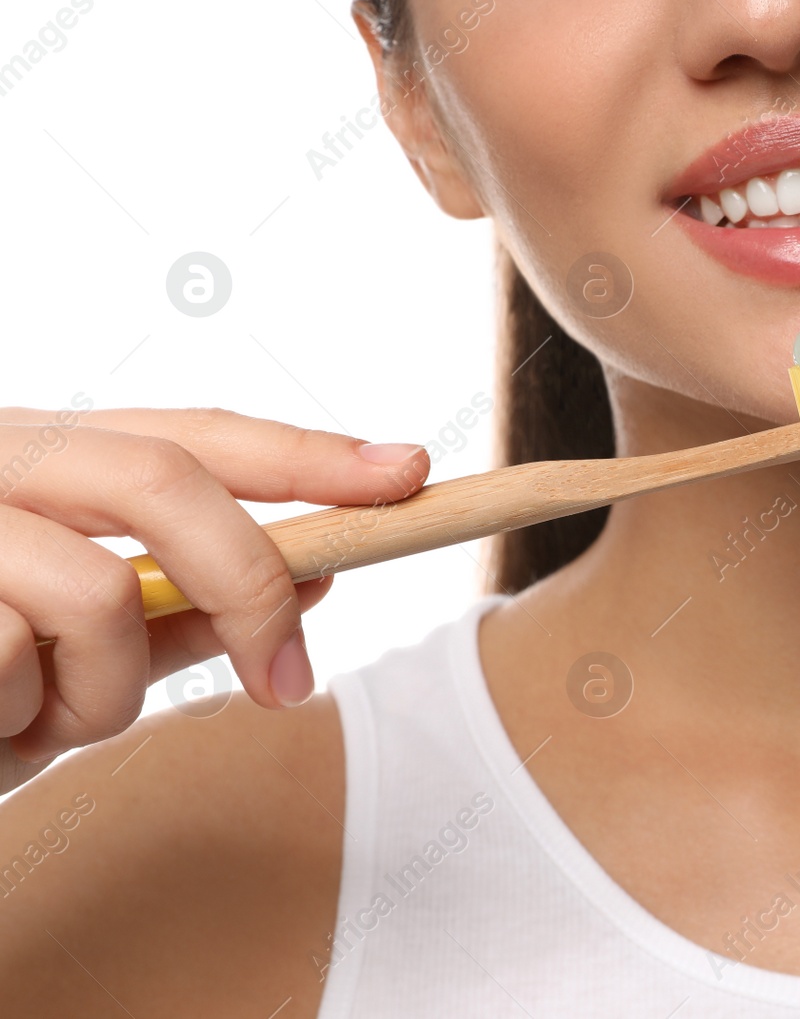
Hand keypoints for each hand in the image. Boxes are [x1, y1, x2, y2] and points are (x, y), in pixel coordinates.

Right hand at [0, 406, 429, 792]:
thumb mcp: (81, 646)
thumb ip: (185, 609)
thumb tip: (317, 585)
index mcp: (45, 459)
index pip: (194, 431)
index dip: (306, 450)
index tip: (406, 472)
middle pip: (165, 476)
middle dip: (250, 580)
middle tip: (290, 683)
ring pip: (99, 591)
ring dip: (103, 692)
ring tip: (41, 721)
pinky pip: (13, 653)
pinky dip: (20, 716)